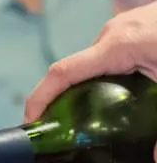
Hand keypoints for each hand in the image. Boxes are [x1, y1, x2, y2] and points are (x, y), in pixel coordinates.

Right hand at [25, 2, 156, 162]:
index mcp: (118, 46)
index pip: (63, 73)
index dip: (39, 98)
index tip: (30, 123)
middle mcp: (113, 33)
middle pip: (75, 72)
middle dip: (63, 103)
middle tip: (65, 136)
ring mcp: (123, 27)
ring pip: (93, 65)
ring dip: (86, 92)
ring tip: (90, 121)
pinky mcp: (133, 27)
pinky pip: (108, 56)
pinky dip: (102, 79)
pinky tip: (118, 98)